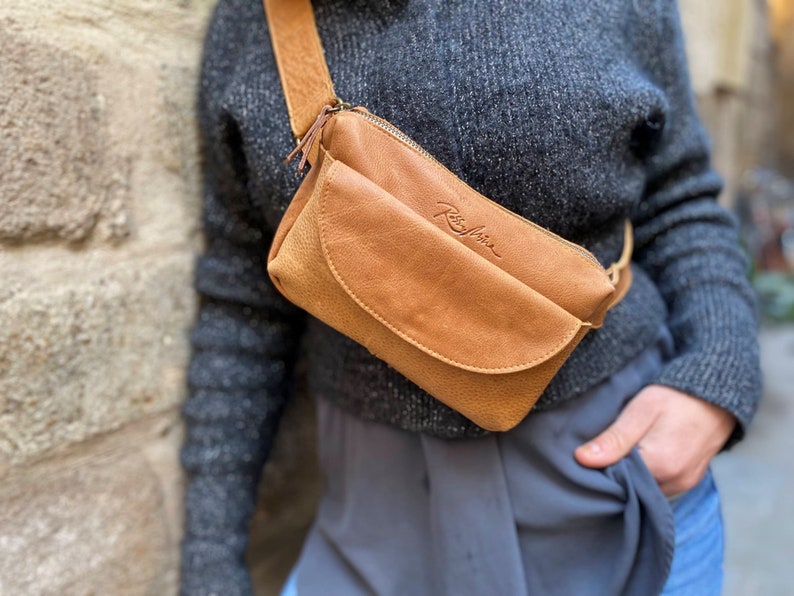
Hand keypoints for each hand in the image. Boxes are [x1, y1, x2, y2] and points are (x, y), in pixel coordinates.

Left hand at [574, 385, 735, 496]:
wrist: (717, 398)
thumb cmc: (676, 398)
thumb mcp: (641, 410)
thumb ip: (614, 438)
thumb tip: (582, 459)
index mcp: (660, 466)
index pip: (616, 481)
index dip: (601, 469)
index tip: (591, 454)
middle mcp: (674, 483)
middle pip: (632, 489)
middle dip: (616, 475)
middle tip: (607, 451)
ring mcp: (684, 485)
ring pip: (645, 490)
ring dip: (632, 477)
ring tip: (623, 454)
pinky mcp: (689, 482)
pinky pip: (660, 487)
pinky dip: (647, 477)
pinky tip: (640, 459)